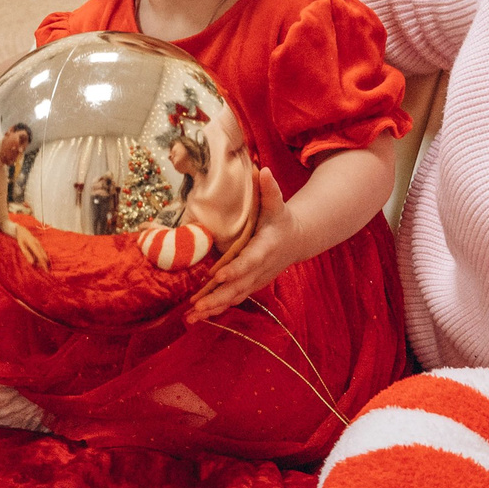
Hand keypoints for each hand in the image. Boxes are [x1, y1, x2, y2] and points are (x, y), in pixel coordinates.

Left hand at [185, 169, 293, 321]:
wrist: (297, 240)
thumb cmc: (282, 219)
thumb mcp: (278, 203)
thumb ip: (270, 190)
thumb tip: (261, 170)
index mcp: (266, 247)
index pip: (249, 261)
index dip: (234, 270)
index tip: (216, 276)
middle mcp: (261, 268)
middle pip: (238, 286)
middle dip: (217, 298)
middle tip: (196, 307)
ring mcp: (256, 280)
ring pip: (234, 297)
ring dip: (213, 308)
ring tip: (191, 317)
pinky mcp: (250, 285)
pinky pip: (233, 299)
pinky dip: (217, 309)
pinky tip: (198, 316)